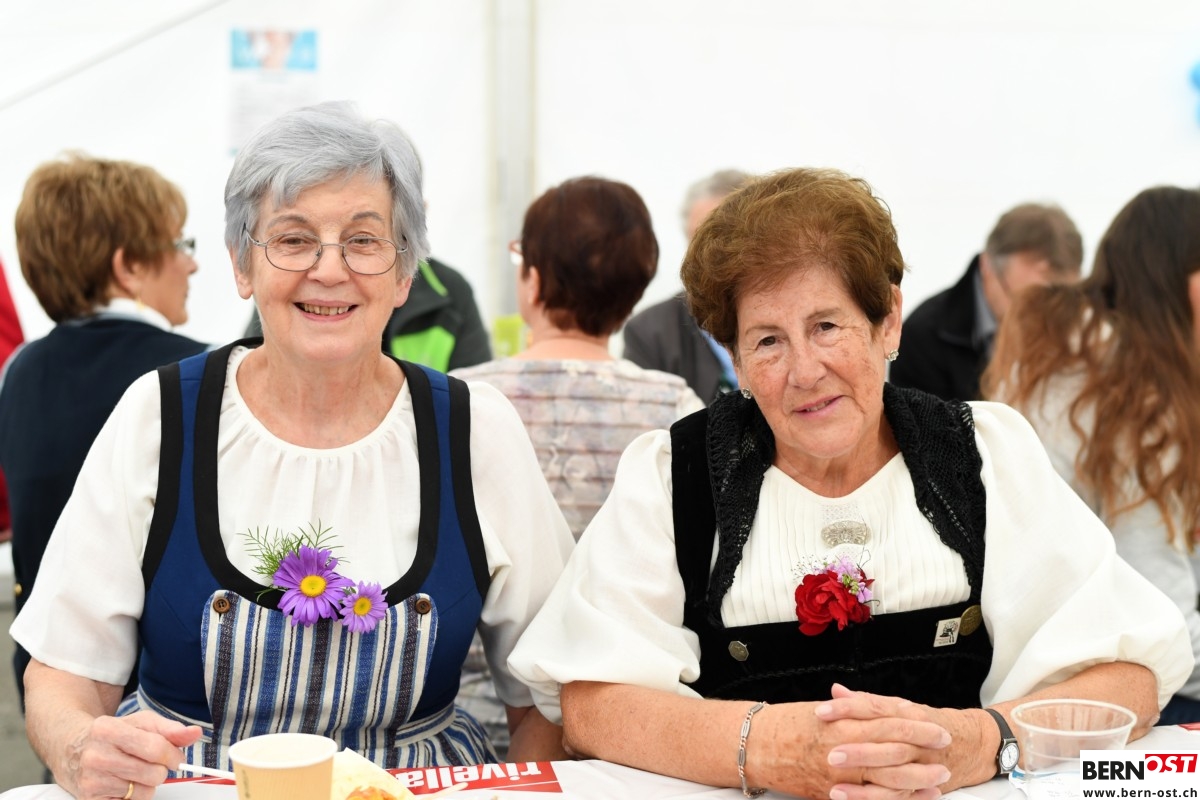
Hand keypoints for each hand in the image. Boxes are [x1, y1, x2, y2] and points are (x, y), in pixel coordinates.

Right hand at [60, 710, 201, 799]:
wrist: (74, 750)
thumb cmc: (113, 735)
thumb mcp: (141, 722)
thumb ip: (170, 729)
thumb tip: (194, 733)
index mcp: (108, 729)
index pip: (156, 748)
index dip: (174, 755)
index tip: (176, 757)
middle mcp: (96, 756)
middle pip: (153, 773)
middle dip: (160, 770)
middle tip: (151, 764)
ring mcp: (91, 780)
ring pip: (144, 792)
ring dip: (147, 784)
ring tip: (134, 772)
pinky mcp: (90, 799)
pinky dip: (134, 796)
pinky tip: (123, 783)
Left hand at [815, 684, 955, 799]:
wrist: (968, 743)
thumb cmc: (925, 723)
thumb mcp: (899, 707)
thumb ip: (866, 702)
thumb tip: (836, 691)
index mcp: (907, 713)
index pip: (874, 708)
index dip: (847, 709)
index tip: (821, 712)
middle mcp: (916, 738)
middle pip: (886, 743)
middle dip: (858, 750)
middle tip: (829, 753)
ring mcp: (922, 764)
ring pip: (894, 775)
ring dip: (864, 783)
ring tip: (835, 785)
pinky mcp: (922, 786)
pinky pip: (898, 797)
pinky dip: (873, 799)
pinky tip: (848, 798)